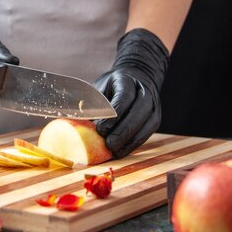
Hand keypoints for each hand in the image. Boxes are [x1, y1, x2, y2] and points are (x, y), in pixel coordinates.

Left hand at [94, 28, 168, 157]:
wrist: (135, 79)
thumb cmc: (111, 87)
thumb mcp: (100, 88)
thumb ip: (93, 103)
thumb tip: (77, 124)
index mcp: (127, 81)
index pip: (124, 98)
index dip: (114, 115)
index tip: (101, 129)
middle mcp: (144, 92)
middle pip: (137, 114)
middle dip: (122, 132)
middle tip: (107, 144)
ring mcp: (153, 106)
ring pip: (145, 126)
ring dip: (128, 141)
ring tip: (113, 150)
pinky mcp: (155, 119)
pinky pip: (146, 135)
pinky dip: (133, 145)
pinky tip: (120, 152)